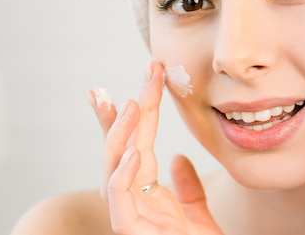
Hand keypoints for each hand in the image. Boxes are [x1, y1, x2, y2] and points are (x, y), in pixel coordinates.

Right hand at [89, 62, 222, 234]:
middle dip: (112, 119)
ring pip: (113, 170)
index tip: (138, 84)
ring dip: (119, 136)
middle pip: (118, 153)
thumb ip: (188, 189)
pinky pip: (121, 202)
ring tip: (129, 105)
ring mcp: (131, 217)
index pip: (136, 148)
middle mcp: (135, 203)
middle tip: (105, 87)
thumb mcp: (199, 215)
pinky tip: (136, 152)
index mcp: (148, 196)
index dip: (135, 117)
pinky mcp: (133, 232)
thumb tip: (179, 158)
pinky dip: (123, 175)